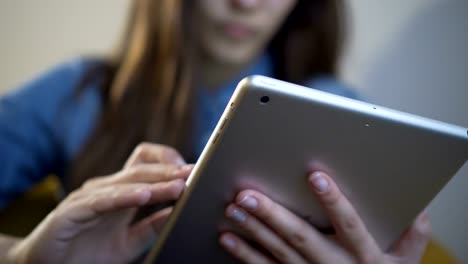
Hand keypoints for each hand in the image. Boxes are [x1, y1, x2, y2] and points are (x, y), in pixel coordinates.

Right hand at [10, 143, 193, 263]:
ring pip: (127, 181)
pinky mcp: (72, 210)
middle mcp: (106, 188)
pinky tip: (145, 195)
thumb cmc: (89, 254)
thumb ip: (152, 227)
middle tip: (195, 172)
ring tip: (180, 185)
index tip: (195, 171)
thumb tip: (179, 211)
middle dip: (170, 170)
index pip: (146, 164)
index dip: (168, 162)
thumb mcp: (130, 243)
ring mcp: (89, 196)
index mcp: (120, 192)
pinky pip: (102, 200)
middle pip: (142, 169)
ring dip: (156, 182)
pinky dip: (124, 196)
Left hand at [220, 172, 430, 263]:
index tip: (315, 176)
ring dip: (253, 230)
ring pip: (277, 252)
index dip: (334, 201)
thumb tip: (420, 207)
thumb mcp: (406, 260)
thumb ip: (414, 235)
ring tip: (233, 208)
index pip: (348, 224)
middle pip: (301, 238)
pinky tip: (227, 238)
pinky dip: (244, 255)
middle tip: (247, 194)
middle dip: (273, 215)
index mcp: (363, 255)